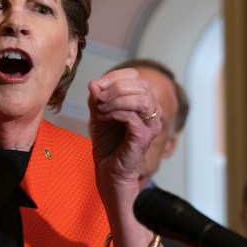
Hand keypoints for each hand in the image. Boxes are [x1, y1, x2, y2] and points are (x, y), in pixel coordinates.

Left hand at [87, 68, 161, 187]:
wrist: (108, 170)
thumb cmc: (107, 143)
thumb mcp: (98, 114)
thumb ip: (97, 98)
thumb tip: (93, 83)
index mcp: (143, 101)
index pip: (135, 76)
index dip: (115, 76)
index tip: (97, 86)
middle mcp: (152, 111)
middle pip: (140, 84)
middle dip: (115, 87)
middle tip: (98, 98)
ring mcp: (151, 124)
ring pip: (141, 99)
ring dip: (116, 100)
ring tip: (100, 109)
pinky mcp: (144, 137)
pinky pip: (133, 116)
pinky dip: (115, 113)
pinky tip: (103, 118)